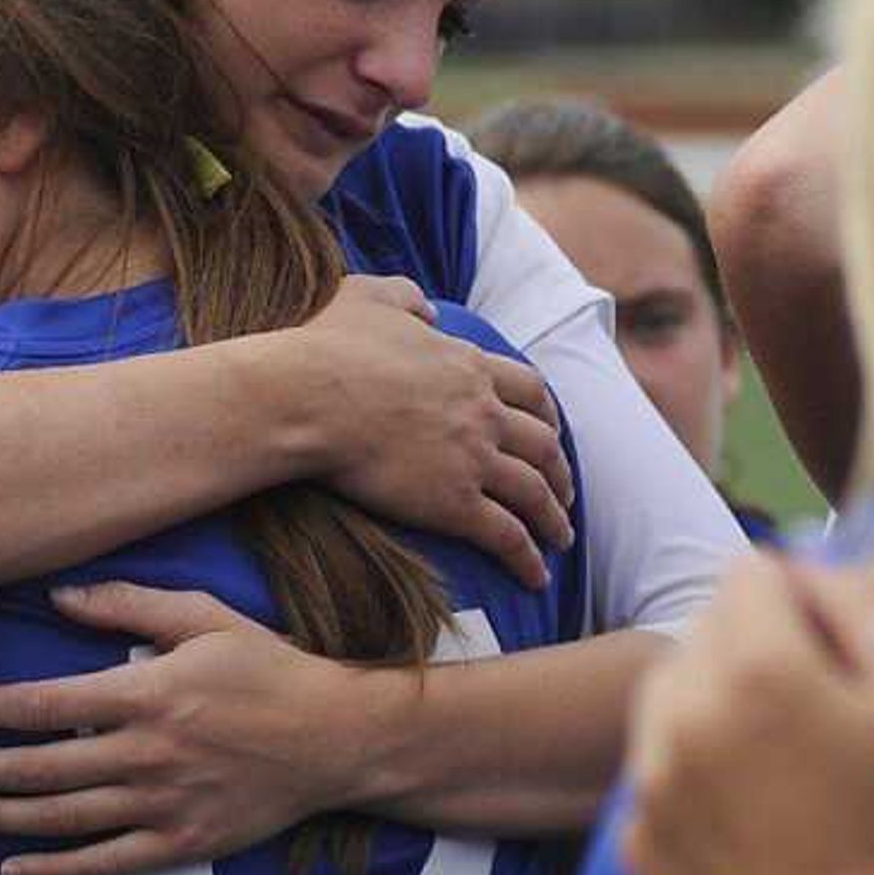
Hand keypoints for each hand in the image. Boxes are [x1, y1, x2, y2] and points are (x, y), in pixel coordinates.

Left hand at [0, 582, 377, 874]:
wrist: (337, 738)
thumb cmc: (269, 669)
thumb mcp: (204, 617)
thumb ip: (128, 604)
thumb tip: (57, 596)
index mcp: (146, 694)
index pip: (44, 704)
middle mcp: (147, 754)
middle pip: (40, 767)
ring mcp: (163, 804)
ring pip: (63, 818)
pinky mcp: (182, 843)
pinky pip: (106, 863)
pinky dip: (56, 870)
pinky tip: (13, 868)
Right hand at [283, 276, 573, 590]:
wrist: (307, 397)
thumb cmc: (327, 347)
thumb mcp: (369, 297)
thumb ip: (406, 297)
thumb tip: (429, 310)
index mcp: (467, 365)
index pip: (528, 390)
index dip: (547, 414)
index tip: (553, 432)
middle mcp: (482, 412)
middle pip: (542, 444)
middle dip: (560, 471)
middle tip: (566, 493)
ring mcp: (472, 458)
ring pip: (534, 492)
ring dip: (554, 518)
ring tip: (562, 539)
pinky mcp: (453, 502)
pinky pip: (506, 535)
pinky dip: (529, 558)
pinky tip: (537, 577)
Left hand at [617, 556, 873, 874]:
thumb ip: (856, 612)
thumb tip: (809, 573)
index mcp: (757, 668)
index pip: (752, 571)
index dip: (803, 601)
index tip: (834, 649)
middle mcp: (683, 714)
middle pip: (704, 631)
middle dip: (754, 651)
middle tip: (814, 715)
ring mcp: (650, 783)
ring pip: (668, 699)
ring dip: (714, 710)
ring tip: (781, 770)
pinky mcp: (634, 842)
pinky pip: (658, 776)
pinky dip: (694, 783)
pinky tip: (755, 826)